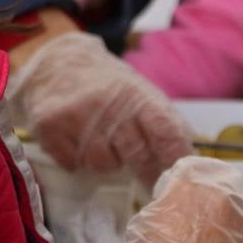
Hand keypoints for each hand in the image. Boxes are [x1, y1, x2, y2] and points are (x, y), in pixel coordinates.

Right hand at [9, 31, 192, 186]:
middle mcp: (107, 104)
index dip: (177, 159)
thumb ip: (165, 121)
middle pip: (137, 155)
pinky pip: (73, 163)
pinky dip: (77, 158)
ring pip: (103, 164)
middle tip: (150, 181)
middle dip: (147, 172)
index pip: (165, 131)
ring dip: (105, 160)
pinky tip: (76, 140)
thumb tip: (192, 157)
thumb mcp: (139, 92)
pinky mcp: (50, 126)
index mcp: (136, 95)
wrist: (58, 61)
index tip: (184, 179)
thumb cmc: (107, 84)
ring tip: (100, 141)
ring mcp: (77, 116)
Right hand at [85, 157, 242, 242]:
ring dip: (231, 222)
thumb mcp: (147, 218)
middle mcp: (232, 192)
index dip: (181, 185)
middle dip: (212, 201)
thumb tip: (177, 205)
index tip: (173, 201)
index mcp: (198, 177)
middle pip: (225, 187)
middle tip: (196, 224)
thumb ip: (168, 202)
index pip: (193, 168)